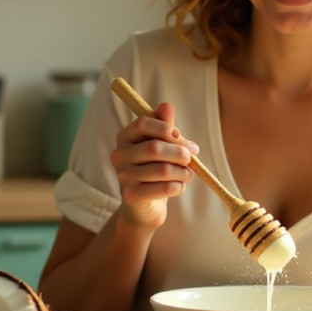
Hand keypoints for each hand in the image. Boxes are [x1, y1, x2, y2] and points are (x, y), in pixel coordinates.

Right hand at [110, 102, 198, 228]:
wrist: (143, 205)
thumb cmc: (154, 168)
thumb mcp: (160, 145)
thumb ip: (164, 126)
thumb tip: (166, 105)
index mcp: (124, 137)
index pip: (143, 123)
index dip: (166, 127)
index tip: (180, 136)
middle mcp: (119, 155)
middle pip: (155, 148)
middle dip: (180, 152)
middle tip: (192, 157)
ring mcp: (123, 176)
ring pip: (163, 170)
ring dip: (183, 172)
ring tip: (188, 174)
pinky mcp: (131, 196)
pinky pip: (164, 188)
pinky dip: (179, 186)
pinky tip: (179, 186)